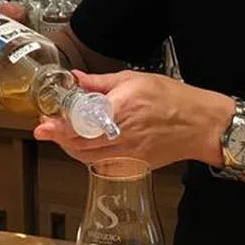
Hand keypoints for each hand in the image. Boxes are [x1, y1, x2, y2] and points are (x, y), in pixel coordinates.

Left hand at [34, 70, 234, 169]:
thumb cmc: (174, 100)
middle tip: (48, 126)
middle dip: (58, 136)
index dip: (58, 125)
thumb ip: (101, 82)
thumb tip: (76, 78)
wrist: (200, 125)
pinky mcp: (133, 165)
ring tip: (63, 135)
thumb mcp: (136, 79)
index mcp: (122, 108)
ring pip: (87, 157)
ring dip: (70, 147)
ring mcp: (128, 153)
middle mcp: (122, 134)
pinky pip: (101, 166)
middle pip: (78, 143)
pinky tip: (84, 147)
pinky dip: (87, 158)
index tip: (44, 123)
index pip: (81, 123)